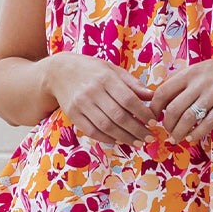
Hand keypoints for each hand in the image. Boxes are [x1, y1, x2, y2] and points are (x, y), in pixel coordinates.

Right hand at [43, 53, 159, 144]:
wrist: (58, 72)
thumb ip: (132, 83)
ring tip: (138, 142)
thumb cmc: (91, 70)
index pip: (128, 99)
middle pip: (119, 116)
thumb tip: (152, 96)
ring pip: (106, 126)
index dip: (143, 113)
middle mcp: (92, 91)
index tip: (154, 122)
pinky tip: (120, 140)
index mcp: (105, 77)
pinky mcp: (73, 114)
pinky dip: (108, 139)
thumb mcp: (112, 69)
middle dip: (137, 130)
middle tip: (149, 137)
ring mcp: (81, 104)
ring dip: (125, 137)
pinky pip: (92, 131)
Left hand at [149, 50, 212, 143]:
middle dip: (167, 125)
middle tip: (167, 131)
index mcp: (190, 73)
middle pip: (173, 109)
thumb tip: (167, 100)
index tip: (154, 117)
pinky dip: (196, 134)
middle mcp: (199, 83)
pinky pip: (207, 124)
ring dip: (179, 133)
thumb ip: (186, 82)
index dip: (154, 108)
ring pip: (188, 119)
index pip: (163, 92)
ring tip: (176, 139)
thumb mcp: (202, 69)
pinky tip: (192, 138)